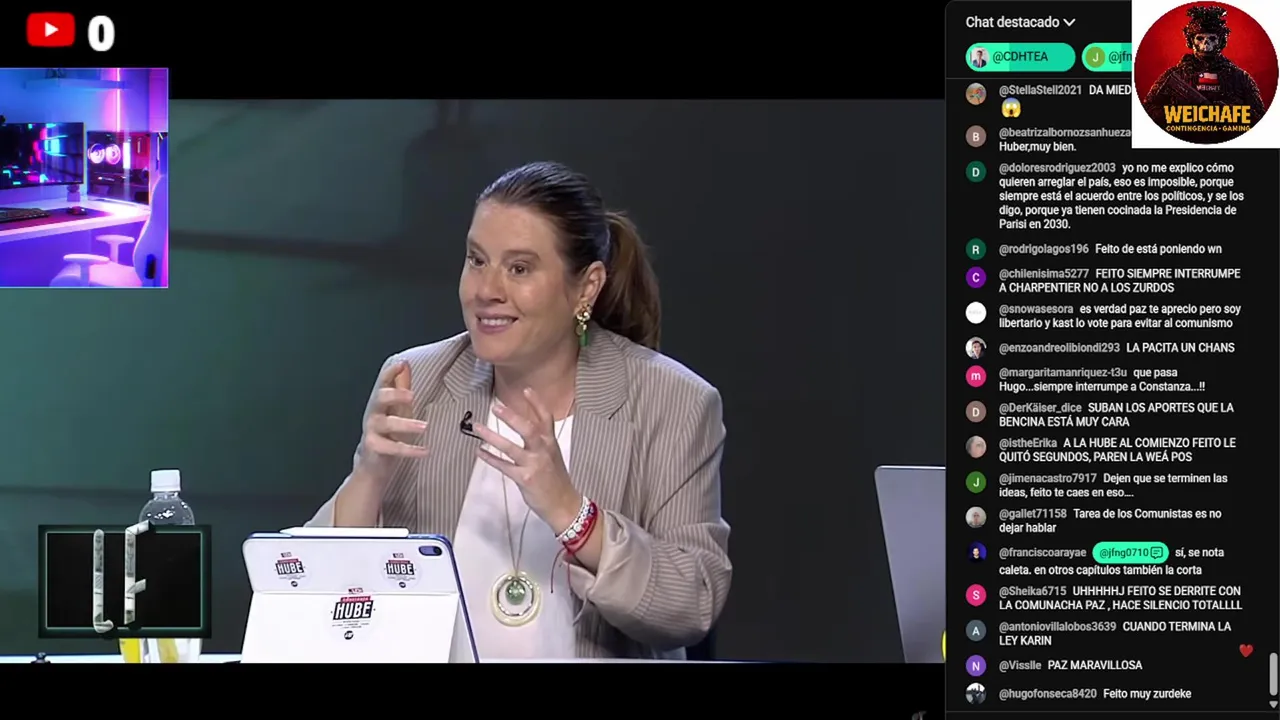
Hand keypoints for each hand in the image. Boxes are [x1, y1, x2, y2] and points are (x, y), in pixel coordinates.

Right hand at [357, 360, 427, 479]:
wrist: (372, 461)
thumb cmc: (388, 430)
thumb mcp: (396, 406)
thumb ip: (400, 386)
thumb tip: (404, 363)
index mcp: (380, 401)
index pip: (383, 382)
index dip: (390, 372)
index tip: (401, 364)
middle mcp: (373, 413)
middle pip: (380, 398)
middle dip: (394, 395)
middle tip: (411, 396)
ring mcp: (372, 431)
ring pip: (387, 424)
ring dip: (406, 425)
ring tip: (425, 427)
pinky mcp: (375, 448)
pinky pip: (393, 448)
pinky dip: (410, 450)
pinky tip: (425, 451)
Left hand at [474, 388, 580, 531]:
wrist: (563, 503)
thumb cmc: (555, 478)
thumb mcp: (552, 454)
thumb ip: (541, 439)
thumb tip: (524, 424)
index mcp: (551, 442)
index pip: (546, 418)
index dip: (537, 403)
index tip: (526, 389)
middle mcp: (543, 450)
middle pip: (527, 429)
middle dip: (511, 417)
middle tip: (496, 407)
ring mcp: (534, 464)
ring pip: (510, 447)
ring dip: (492, 437)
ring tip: (478, 427)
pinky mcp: (524, 478)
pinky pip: (503, 466)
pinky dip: (490, 458)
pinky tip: (479, 452)